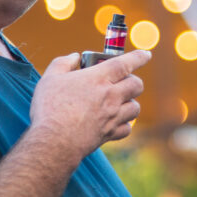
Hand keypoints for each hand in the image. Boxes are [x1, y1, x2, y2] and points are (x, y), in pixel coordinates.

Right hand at [29, 49, 149, 159]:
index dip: (138, 57)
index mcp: (98, 78)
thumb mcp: (50, 78)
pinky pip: (127, 128)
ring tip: (118, 102)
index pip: (126, 62)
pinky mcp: (110, 133)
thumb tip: (74, 57)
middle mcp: (111, 96)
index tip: (146, 54)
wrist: (54, 142)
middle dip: (134, 80)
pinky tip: (114, 122)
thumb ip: (63, 63)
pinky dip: (124, 124)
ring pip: (135, 107)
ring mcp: (113, 116)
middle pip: (137, 84)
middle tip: (123, 81)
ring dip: (130, 102)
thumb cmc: (50, 108)